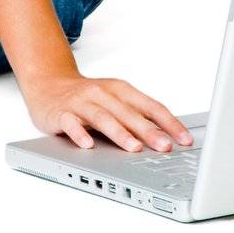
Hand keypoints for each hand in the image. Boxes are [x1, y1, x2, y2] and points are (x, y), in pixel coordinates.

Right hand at [19, 71, 193, 152]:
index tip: (185, 139)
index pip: (150, 106)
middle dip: (149, 131)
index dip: (169, 122)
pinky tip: (88, 145)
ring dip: (120, 133)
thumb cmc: (88, 97)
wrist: (48, 84)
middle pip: (129, 113)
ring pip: (103, 117)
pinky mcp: (60, 113)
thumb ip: (136, 117)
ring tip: (134, 148)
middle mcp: (102, 93)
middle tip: (165, 147)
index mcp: (121, 90)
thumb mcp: (115, 101)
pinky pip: (71, 123)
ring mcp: (81, 102)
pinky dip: (80, 133)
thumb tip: (167, 137)